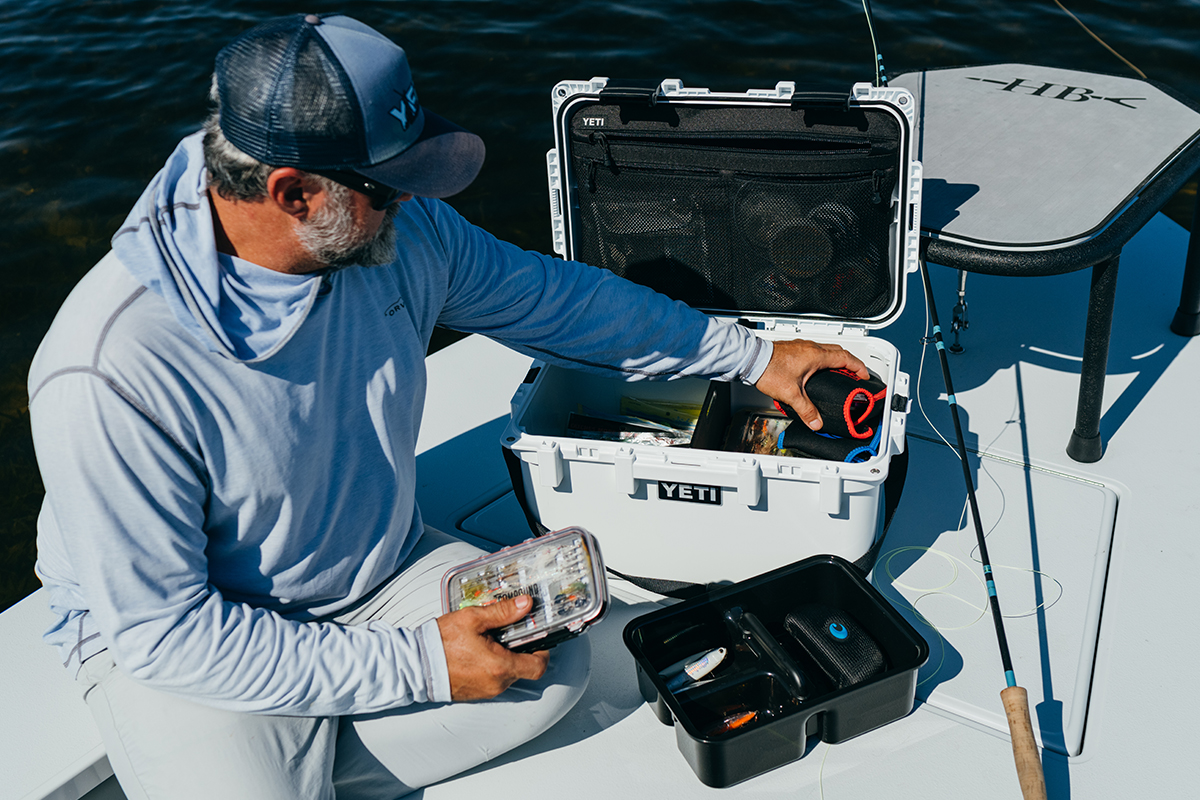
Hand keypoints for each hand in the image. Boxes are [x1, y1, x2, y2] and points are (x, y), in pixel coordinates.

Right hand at [436, 595, 549, 700]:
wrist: (416, 665)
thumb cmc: (441, 643)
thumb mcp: (473, 619)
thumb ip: (503, 612)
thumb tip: (525, 604)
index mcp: (500, 667)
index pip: (538, 666)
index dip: (543, 650)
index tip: (538, 636)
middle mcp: (497, 684)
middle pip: (524, 668)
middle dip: (521, 650)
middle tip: (509, 632)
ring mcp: (486, 691)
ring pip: (508, 674)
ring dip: (505, 657)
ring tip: (490, 639)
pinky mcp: (476, 693)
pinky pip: (494, 679)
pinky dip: (493, 665)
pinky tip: (479, 651)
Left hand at [754, 339, 868, 430]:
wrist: (752, 359)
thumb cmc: (769, 370)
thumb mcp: (791, 394)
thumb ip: (806, 410)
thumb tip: (816, 422)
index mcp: (816, 356)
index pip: (845, 358)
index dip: (858, 366)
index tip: (864, 374)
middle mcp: (810, 348)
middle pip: (838, 351)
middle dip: (849, 361)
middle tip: (854, 372)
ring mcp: (801, 346)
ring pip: (825, 349)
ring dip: (834, 359)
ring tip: (837, 372)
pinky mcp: (793, 349)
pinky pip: (814, 351)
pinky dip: (821, 359)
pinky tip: (814, 370)